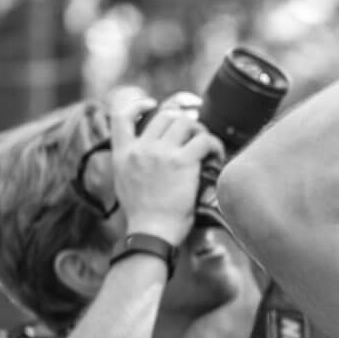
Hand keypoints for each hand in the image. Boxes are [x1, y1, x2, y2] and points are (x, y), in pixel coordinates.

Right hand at [108, 93, 213, 243]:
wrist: (151, 232)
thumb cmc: (143, 216)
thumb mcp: (124, 184)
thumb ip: (131, 164)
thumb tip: (146, 155)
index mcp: (122, 154)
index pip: (121, 116)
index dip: (138, 105)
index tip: (151, 105)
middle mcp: (140, 149)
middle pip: (164, 116)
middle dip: (182, 120)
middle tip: (193, 133)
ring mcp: (161, 153)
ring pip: (185, 122)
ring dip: (199, 130)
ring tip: (205, 145)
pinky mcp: (182, 162)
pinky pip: (204, 140)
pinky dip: (214, 144)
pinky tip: (217, 154)